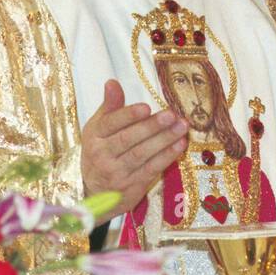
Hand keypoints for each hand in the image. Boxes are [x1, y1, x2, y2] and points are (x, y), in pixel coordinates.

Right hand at [82, 79, 187, 224]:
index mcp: (94, 137)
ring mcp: (117, 173)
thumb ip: (109, 106)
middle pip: (128, 140)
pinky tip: (180, 144)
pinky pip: (151, 169)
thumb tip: (112, 82)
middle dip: (151, 127)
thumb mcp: (97, 128)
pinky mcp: (132, 186)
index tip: (146, 107)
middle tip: (171, 115)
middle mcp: (103, 155)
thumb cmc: (99, 152)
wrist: (94, 192)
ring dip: (164, 140)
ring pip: (142, 155)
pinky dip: (167, 157)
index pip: (111, 124)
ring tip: (181, 126)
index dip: (129, 116)